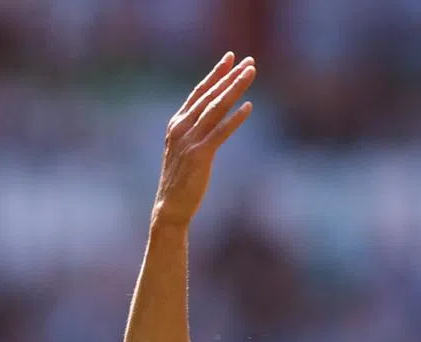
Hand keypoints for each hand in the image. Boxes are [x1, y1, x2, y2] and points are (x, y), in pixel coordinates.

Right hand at [153, 53, 256, 227]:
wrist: (170, 206)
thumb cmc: (181, 180)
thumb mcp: (186, 150)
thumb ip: (195, 132)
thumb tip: (211, 120)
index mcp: (177, 123)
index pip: (199, 92)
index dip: (216, 73)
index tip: (231, 57)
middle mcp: (181, 127)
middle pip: (210, 95)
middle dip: (230, 75)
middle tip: (249, 60)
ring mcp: (189, 140)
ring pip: (216, 108)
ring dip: (235, 88)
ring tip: (251, 74)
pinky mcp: (200, 155)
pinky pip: (221, 132)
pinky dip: (235, 118)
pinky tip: (249, 106)